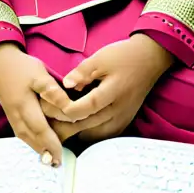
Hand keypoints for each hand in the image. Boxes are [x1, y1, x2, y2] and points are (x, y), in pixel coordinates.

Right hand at [0, 42, 74, 165]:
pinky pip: (21, 133)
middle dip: (44, 152)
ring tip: (50, 160)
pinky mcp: (11, 115)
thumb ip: (52, 91)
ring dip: (37, 150)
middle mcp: (16, 114)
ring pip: (25, 137)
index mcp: (24, 105)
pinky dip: (30, 142)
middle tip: (57, 165)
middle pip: (31, 138)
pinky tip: (38, 147)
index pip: (40, 129)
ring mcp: (12, 116)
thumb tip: (67, 106)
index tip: (60, 156)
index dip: (51, 143)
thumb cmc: (22, 67)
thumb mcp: (39, 73)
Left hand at [46, 34, 173, 144]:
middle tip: (44, 121)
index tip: (47, 105)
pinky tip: (76, 130)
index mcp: (112, 93)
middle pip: (86, 126)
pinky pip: (103, 136)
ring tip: (57, 127)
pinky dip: (88, 135)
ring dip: (75, 133)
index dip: (63, 109)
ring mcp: (122, 119)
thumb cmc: (123, 56)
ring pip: (93, 136)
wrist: (150, 59)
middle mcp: (118, 110)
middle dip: (63, 124)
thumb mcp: (100, 57)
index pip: (84, 109)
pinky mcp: (124, 122)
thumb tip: (64, 84)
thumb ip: (82, 72)